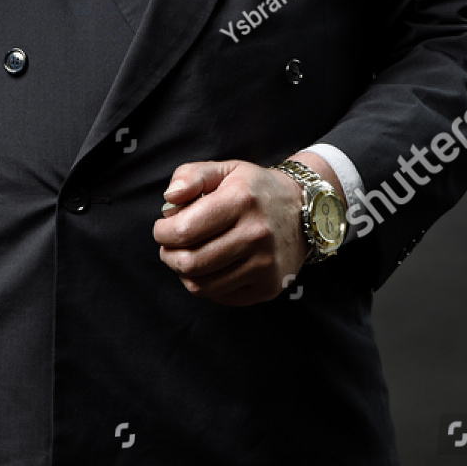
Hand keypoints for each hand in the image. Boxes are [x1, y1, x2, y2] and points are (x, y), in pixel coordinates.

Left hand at [152, 154, 342, 307]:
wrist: (303, 211)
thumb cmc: (255, 190)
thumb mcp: (225, 169)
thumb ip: (191, 175)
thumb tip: (169, 198)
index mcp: (241, 200)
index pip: (184, 230)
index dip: (162, 233)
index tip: (163, 228)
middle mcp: (256, 234)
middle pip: (190, 263)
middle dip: (168, 255)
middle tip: (170, 246)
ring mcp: (265, 265)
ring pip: (202, 285)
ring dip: (184, 273)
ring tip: (188, 256)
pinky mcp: (269, 287)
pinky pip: (221, 296)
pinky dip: (207, 285)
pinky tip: (211, 267)